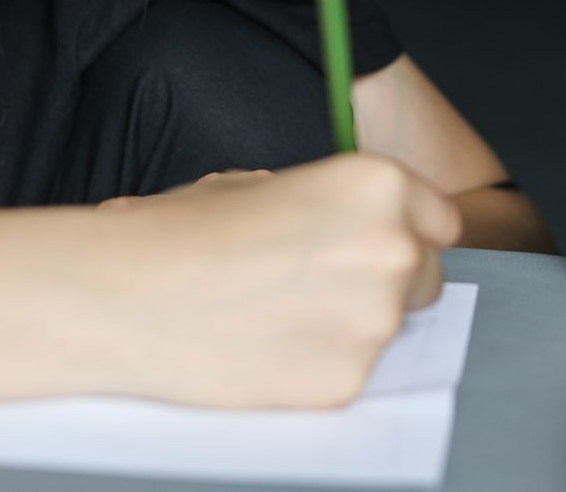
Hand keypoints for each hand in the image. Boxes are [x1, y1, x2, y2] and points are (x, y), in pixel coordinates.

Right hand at [94, 154, 460, 406]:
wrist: (125, 296)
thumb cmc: (179, 233)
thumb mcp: (260, 185)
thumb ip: (325, 203)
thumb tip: (342, 222)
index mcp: (378, 185)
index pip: (439, 219)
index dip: (408, 233)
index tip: (382, 245)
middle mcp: (392, 249)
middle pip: (426, 275)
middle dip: (388, 282)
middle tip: (324, 286)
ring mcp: (374, 321)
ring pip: (390, 329)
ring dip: (351, 325)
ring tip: (276, 314)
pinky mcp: (346, 380)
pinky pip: (353, 373)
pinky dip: (320, 366)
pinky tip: (266, 347)